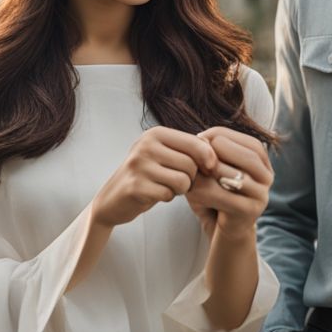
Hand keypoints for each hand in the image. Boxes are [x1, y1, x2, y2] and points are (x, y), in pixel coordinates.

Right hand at [91, 126, 218, 228]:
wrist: (113, 198)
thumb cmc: (148, 175)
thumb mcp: (164, 154)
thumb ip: (188, 150)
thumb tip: (218, 154)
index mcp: (156, 133)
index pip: (196, 143)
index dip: (209, 159)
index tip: (210, 170)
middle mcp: (145, 145)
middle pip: (191, 164)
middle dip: (191, 178)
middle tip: (179, 181)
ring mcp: (138, 165)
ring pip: (183, 180)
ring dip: (180, 189)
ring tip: (167, 187)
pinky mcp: (135, 186)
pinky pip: (168, 194)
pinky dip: (167, 198)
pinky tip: (155, 194)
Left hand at [185, 127, 272, 239]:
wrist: (222, 230)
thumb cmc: (214, 194)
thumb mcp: (212, 168)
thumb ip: (210, 152)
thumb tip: (200, 139)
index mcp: (262, 161)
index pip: (245, 139)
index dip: (218, 135)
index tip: (196, 140)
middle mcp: (267, 176)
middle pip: (246, 154)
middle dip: (216, 152)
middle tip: (194, 158)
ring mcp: (262, 195)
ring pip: (236, 174)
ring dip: (209, 172)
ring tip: (191, 174)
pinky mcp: (250, 212)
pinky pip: (227, 197)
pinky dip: (206, 192)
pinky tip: (193, 192)